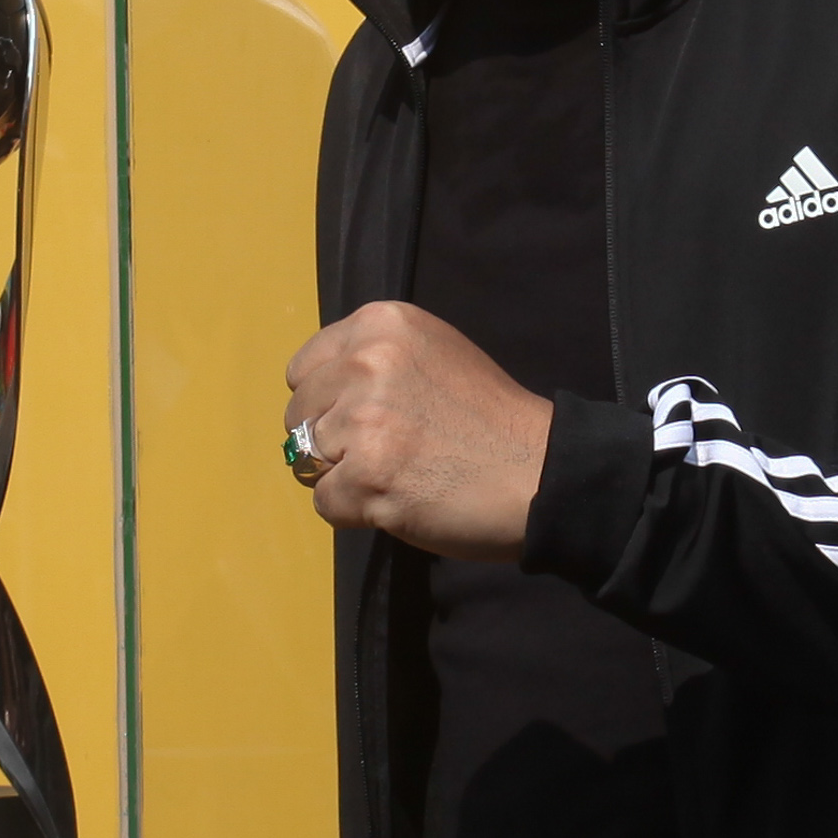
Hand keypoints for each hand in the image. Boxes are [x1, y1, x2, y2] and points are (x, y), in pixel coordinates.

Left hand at [287, 303, 552, 561]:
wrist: (540, 472)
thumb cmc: (490, 419)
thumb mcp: (434, 353)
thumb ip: (376, 360)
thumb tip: (320, 392)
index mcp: (381, 324)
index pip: (304, 369)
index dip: (327, 401)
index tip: (367, 417)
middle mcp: (366, 362)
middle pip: (298, 415)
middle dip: (331, 440)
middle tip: (387, 452)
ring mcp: (363, 420)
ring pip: (306, 460)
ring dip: (343, 477)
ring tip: (398, 475)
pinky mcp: (367, 476)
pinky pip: (324, 503)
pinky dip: (355, 512)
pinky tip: (399, 500)